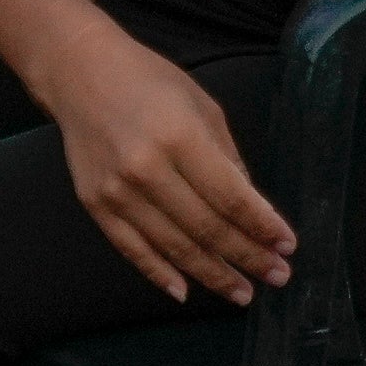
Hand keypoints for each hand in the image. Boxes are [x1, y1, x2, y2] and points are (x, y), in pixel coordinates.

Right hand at [35, 29, 292, 306]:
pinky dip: (159, 274)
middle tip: (277, 276)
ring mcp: (117, 191)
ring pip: (174, 247)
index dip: (262, 227)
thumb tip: (252, 210)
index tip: (287, 246)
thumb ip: (227, 159)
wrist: (79, 73)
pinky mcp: (95, 205)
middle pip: (207, 228)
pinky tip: (186, 291)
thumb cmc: (148, 82)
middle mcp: (146, 169)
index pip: (231, 197)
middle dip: (247, 257)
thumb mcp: (202, 107)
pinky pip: (132, 250)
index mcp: (180, 137)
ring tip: (242, 292)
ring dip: (213, 275)